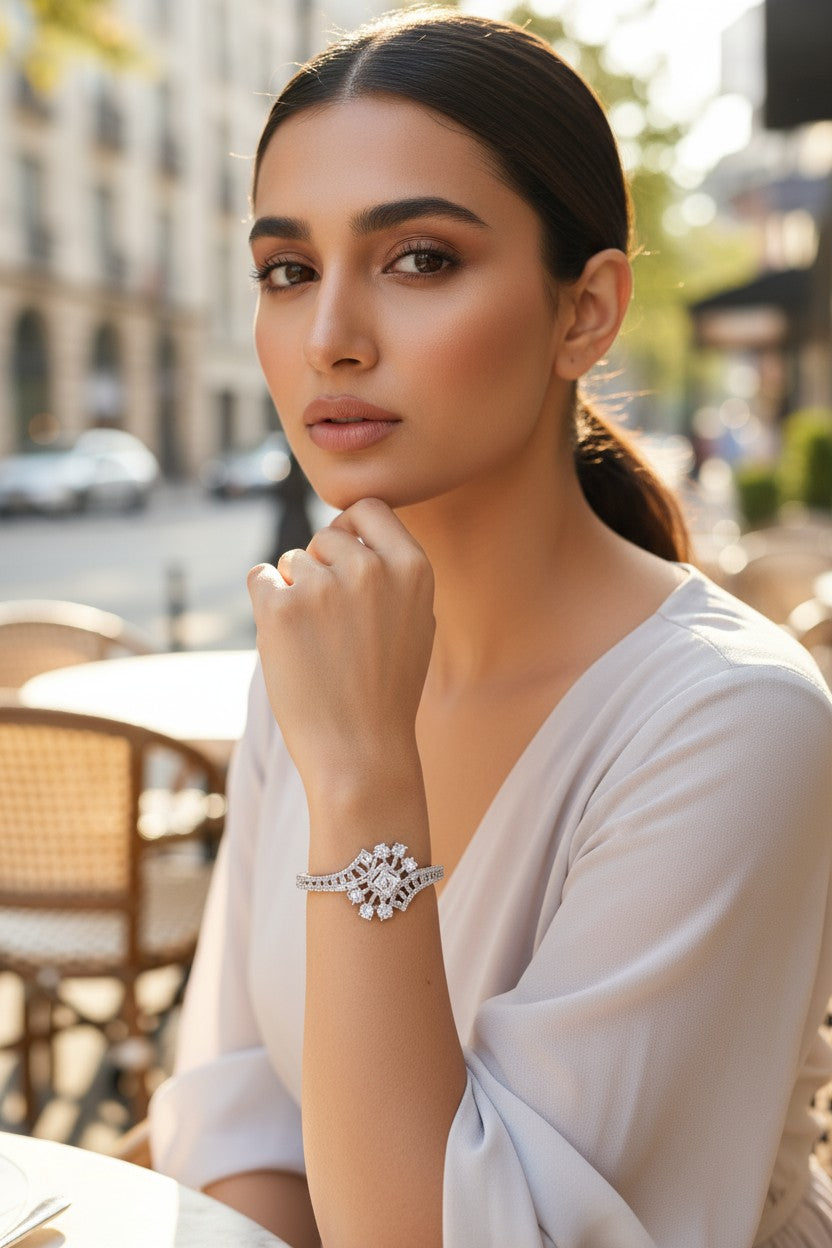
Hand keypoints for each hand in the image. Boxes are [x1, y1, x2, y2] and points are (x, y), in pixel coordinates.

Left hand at [247, 498, 434, 805]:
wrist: (360, 752)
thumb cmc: (385, 690)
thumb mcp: (416, 621)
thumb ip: (391, 571)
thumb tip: (348, 526)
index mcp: (412, 567)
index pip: (369, 509)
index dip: (351, 532)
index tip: (344, 564)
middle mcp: (370, 568)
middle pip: (326, 536)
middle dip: (320, 569)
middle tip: (333, 626)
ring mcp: (324, 587)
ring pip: (291, 560)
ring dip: (294, 592)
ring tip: (317, 645)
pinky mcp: (281, 609)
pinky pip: (260, 576)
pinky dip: (265, 601)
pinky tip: (286, 640)